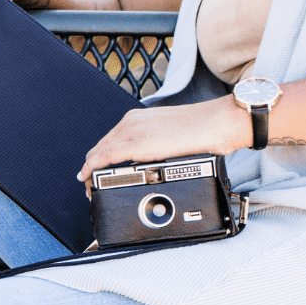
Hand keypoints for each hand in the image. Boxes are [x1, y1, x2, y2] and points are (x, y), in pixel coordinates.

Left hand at [76, 96, 252, 196]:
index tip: (93, 170)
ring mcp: (132, 131)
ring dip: (90, 170)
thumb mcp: (167, 133)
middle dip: (91, 166)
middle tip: (89, 183)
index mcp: (137, 119)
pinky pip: (105, 157)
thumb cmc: (201, 130)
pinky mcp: (137, 144)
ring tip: (89, 186)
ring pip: (98, 153)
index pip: (108, 140)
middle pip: (100, 147)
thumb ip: (152, 143)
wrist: (217, 122)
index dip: (96, 158)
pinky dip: (92, 168)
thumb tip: (147, 160)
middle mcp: (131, 122)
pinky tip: (88, 178)